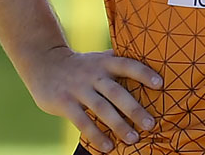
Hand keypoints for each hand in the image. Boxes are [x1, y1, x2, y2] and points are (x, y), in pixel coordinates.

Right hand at [21, 46, 161, 151]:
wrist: (44, 63)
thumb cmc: (81, 64)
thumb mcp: (99, 58)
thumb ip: (118, 61)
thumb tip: (150, 58)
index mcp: (105, 63)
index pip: (128, 65)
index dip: (144, 73)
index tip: (160, 84)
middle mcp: (94, 75)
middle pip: (117, 92)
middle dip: (134, 109)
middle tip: (151, 124)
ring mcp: (78, 89)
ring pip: (101, 109)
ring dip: (118, 125)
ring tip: (134, 139)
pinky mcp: (64, 103)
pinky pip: (82, 121)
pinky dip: (96, 134)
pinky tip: (108, 146)